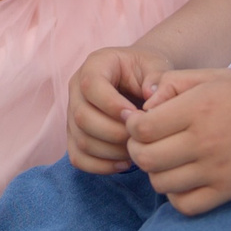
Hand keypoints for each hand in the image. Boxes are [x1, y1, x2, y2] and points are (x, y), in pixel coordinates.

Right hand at [68, 44, 173, 172]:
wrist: (140, 78)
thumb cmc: (148, 71)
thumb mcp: (156, 65)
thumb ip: (158, 79)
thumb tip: (152, 99)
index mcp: (95, 65)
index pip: (90, 85)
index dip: (112, 104)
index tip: (137, 116)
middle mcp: (76, 88)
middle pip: (81, 117)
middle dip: (114, 133)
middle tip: (140, 137)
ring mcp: (72, 113)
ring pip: (80, 140)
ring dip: (110, 151)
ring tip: (136, 150)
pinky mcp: (75, 135)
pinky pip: (78, 157)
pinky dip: (101, 166)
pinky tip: (125, 163)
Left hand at [123, 67, 230, 214]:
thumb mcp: (215, 75)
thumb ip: (173, 83)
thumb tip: (143, 105)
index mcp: (201, 107)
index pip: (142, 129)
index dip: (132, 125)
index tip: (142, 120)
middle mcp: (207, 141)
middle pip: (145, 158)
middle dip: (137, 149)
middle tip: (148, 140)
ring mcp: (218, 170)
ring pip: (160, 184)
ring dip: (156, 171)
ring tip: (168, 157)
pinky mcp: (229, 191)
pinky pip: (185, 205)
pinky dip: (176, 194)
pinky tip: (184, 177)